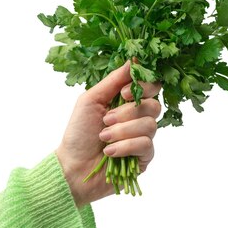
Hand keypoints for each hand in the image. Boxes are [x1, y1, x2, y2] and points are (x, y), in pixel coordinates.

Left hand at [56, 61, 161, 207]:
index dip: (143, 87)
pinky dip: (125, 146)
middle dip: (128, 112)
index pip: (152, 86)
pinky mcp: (145, 157)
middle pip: (154, 105)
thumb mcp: (91, 100)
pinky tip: (109, 152)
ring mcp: (144, 138)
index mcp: (129, 102)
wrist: (72, 167)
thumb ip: (114, 79)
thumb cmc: (79, 133)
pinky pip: (146, 145)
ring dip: (122, 131)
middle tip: (106, 119)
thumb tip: (134, 59)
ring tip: (104, 138)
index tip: (124, 94)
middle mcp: (140, 118)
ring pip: (150, 125)